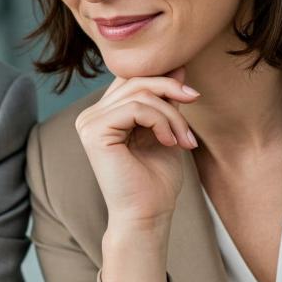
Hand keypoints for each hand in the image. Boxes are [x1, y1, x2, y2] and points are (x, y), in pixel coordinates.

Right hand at [75, 68, 199, 230]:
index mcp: (103, 114)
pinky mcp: (94, 131)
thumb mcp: (166, 130)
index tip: (192, 96)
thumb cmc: (155, 181)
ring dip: (171, 114)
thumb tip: (176, 65)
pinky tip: (169, 141)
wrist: (147, 216)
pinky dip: (161, 121)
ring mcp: (88, 122)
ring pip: (139, 93)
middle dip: (172, 93)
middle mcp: (90, 115)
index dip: (163, 80)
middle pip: (135, 80)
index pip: (132, 79)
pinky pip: (134, 108)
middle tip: (193, 115)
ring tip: (184, 140)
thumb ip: (165, 100)